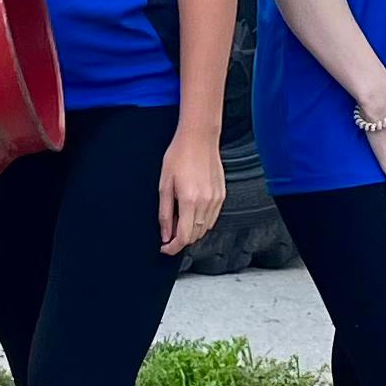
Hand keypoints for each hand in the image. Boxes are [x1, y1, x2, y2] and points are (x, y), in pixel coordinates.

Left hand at [158, 130, 225, 257]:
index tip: (165, 248)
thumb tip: (165, 234)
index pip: (184, 237)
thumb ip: (165, 213)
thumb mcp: (164, 185)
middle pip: (195, 236)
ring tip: (179, 219)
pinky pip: (212, 218)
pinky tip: (192, 213)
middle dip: (181, 239)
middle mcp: (206, 203)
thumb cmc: (179, 156)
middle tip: (169, 232)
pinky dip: (201, 222)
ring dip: (192, 231)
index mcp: (190, 201)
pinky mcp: (221, 195)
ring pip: (204, 229)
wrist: (199, 138)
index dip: (173, 247)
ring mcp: (216, 199)